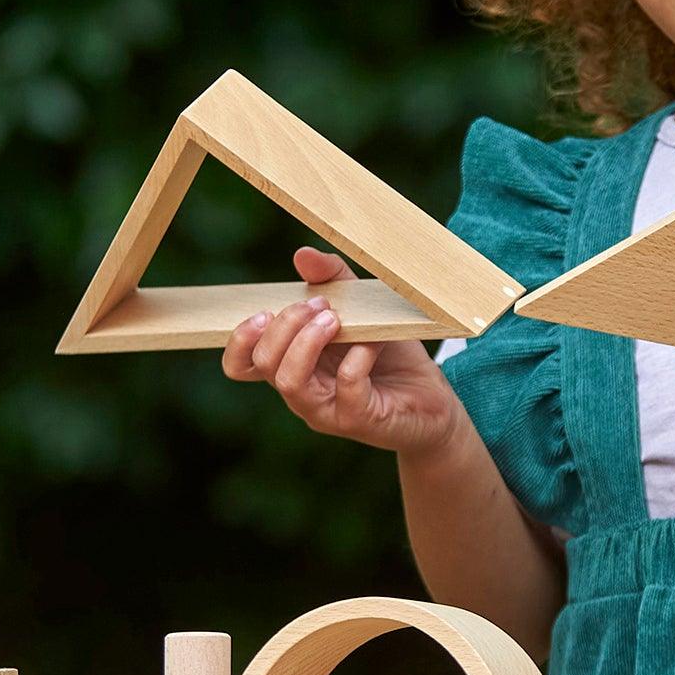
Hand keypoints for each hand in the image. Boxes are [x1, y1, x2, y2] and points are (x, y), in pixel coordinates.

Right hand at [221, 246, 466, 458]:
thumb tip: (302, 255)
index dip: (241, 339)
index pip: (241, 364)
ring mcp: (327, 411)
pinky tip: (374, 342)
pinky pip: (346, 388)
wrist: (434, 399)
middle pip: (264, 363)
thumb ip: (333, 280)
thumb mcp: (364, 308)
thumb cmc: (391, 356)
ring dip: (308, 341)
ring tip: (335, 318)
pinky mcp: (359, 419)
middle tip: (321, 304)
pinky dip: (357, 358)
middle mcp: (302, 393)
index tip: (265, 310)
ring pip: (290, 381)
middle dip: (286, 325)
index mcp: (294, 367)